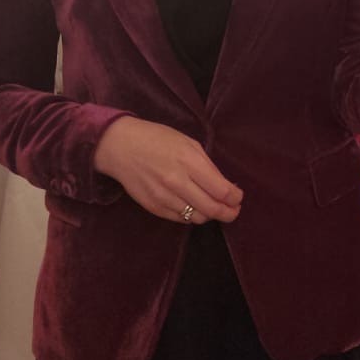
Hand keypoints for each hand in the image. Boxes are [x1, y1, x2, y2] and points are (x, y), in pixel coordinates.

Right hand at [94, 116, 243, 224]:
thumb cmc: (158, 139)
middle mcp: (177, 182)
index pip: (221, 190)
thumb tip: (226, 186)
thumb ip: (207, 166)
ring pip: (197, 217)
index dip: (235, 198)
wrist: (121, 147)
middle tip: (233, 210)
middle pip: (212, 209)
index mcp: (189, 162)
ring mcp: (164, 197)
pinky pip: (180, 219)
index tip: (238, 197)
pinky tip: (195, 207)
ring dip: (210, 215)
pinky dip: (191, 216)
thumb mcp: (188, 143)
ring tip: (214, 208)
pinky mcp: (153, 207)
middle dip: (229, 212)